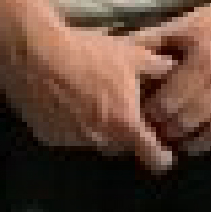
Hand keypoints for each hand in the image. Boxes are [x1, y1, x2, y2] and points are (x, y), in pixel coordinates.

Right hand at [0, 0, 176, 172]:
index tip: (164, 148)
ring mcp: (72, 142)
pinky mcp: (49, 137)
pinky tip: (67, 99)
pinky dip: (72, 124)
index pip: (156, 159)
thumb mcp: (131, 54)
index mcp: (125, 125)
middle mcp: (100, 140)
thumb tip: (175, 69)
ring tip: (91, 96)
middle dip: (127, 132)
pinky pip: (69, 136)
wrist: (35, 53)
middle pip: (123, 147)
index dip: (164, 155)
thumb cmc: (88, 53)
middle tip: (122, 105)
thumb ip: (159, 67)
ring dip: (99, 127)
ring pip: (96, 141)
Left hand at [129, 0, 210, 158]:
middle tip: (163, 137)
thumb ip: (153, 40)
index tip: (145, 120)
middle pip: (192, 121)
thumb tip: (119, 49)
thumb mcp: (186, 23)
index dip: (152, 116)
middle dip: (172, 134)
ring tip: (188, 145)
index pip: (169, 102)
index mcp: (203, 59)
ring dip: (200, 145)